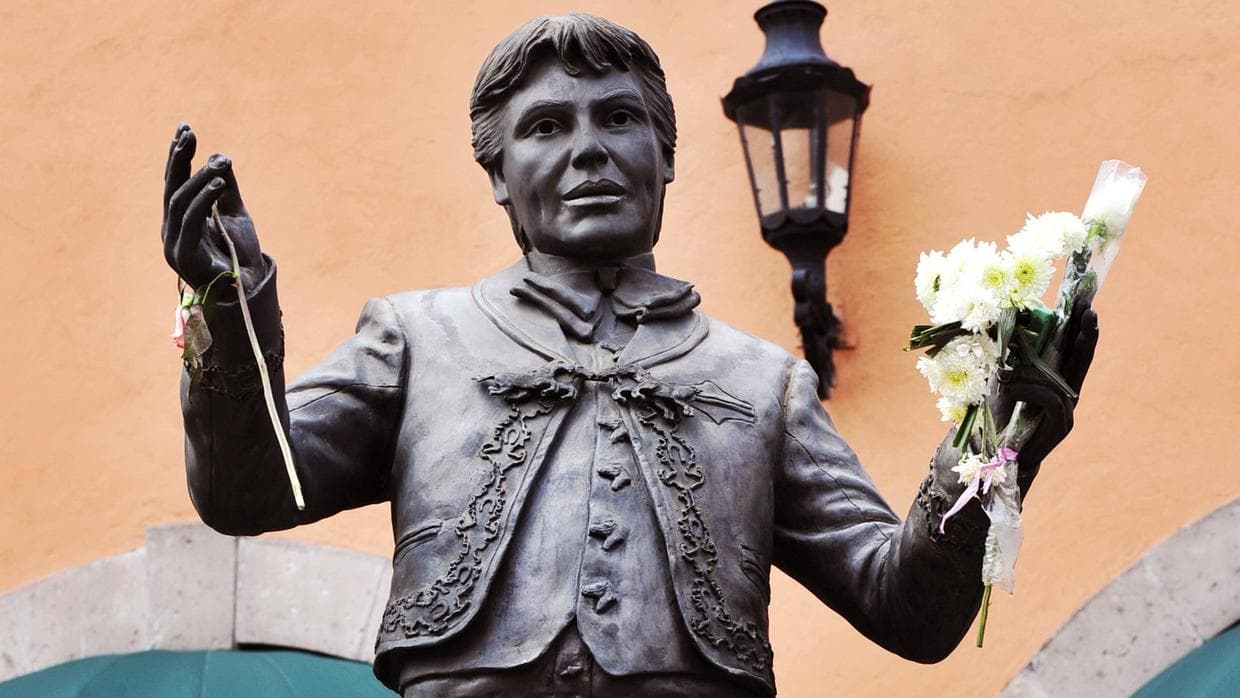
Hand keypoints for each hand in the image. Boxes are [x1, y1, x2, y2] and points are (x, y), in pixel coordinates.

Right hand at [162, 123, 264, 290]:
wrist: (250, 288)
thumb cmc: (239, 253)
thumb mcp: (234, 213)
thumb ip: (224, 187)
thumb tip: (219, 156)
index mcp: (179, 220)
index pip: (175, 182)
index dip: (178, 156)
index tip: (185, 128)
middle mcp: (171, 230)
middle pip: (171, 188)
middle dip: (179, 159)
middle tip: (188, 133)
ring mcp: (174, 244)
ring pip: (180, 202)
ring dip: (199, 178)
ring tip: (219, 162)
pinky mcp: (185, 256)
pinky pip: (191, 221)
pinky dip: (204, 200)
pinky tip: (218, 183)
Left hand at [992, 298, 1099, 493]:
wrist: (991, 453)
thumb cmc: (996, 415)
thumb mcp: (999, 379)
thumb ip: (1010, 358)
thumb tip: (1009, 323)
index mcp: (1054, 381)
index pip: (1070, 350)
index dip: (1078, 328)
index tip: (1084, 303)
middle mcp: (1066, 394)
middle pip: (1080, 360)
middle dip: (1084, 334)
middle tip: (1089, 310)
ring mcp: (1067, 410)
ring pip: (1055, 380)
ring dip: (1026, 374)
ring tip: (1002, 377)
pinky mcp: (1061, 425)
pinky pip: (1049, 398)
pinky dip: (1026, 390)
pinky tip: (1007, 390)